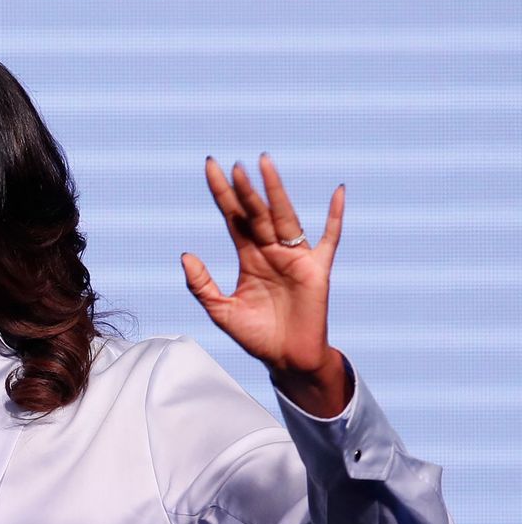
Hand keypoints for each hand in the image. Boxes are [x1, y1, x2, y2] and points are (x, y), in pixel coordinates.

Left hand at [181, 155, 349, 416]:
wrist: (286, 358)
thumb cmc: (255, 335)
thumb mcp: (220, 310)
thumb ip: (201, 284)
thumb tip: (185, 255)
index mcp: (248, 257)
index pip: (233, 217)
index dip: (222, 193)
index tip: (211, 166)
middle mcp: (271, 251)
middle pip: (256, 213)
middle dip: (244, 190)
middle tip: (234, 164)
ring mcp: (295, 257)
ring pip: (284, 217)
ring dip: (275, 192)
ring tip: (264, 165)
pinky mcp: (317, 269)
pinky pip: (330, 238)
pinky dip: (335, 216)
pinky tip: (338, 192)